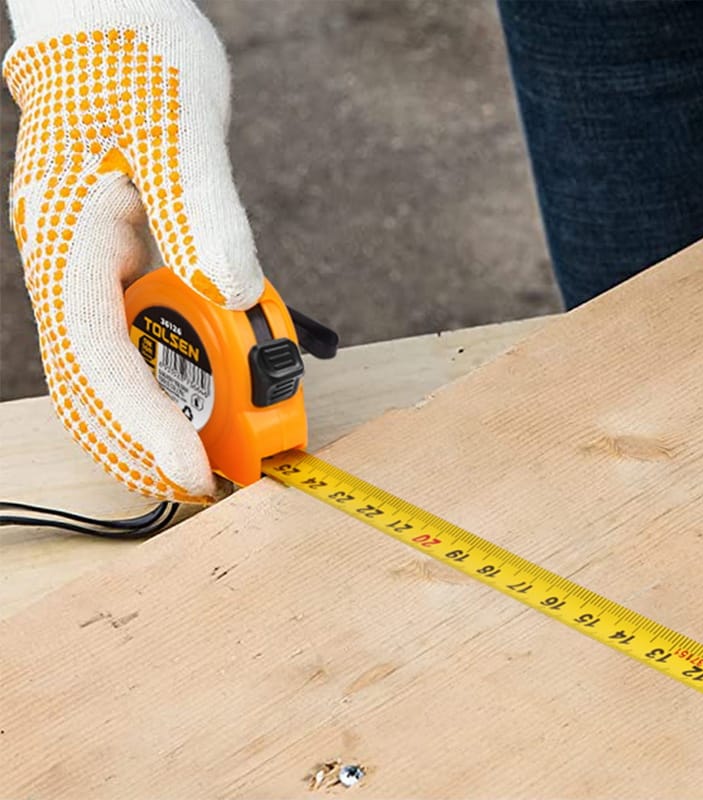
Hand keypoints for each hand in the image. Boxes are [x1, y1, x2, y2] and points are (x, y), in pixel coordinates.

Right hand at [3, 0, 263, 502]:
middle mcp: (70, 272)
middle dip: (144, 446)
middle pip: (93, 388)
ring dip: (155, 428)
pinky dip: (170, 386)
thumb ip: (206, 209)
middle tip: (209, 485)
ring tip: (213, 462)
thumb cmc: (136, 58)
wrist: (112, 26)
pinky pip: (137, 347)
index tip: (194, 470)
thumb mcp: (180, 125)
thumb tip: (237, 291)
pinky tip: (209, 401)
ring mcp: (92, 277)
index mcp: (69, 244)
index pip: (97, 359)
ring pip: (111, 378)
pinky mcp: (120, 272)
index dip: (142, 424)